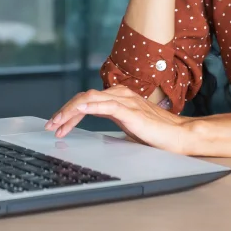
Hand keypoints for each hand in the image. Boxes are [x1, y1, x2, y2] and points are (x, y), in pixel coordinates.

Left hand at [45, 86, 194, 153]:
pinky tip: (76, 113)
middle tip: (50, 125)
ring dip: (69, 111)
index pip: (87, 101)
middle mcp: (120, 95)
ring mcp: (125, 100)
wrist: (179, 135)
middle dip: (64, 112)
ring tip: (57, 123)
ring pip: (89, 99)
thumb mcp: (129, 128)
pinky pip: (103, 105)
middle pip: (84, 98)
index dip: (69, 112)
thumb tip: (99, 134)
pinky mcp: (130, 110)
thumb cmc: (158, 134)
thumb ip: (115, 123)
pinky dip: (87, 107)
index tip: (58, 126)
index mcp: (119, 98)